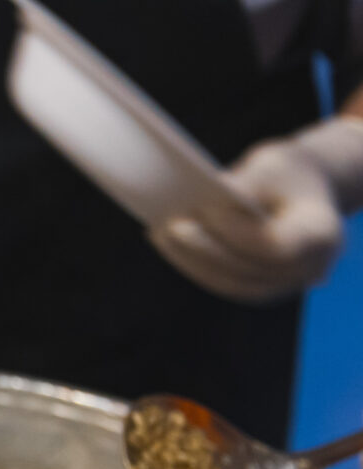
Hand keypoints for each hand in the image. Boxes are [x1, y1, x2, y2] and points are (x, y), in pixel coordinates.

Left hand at [150, 117, 362, 302]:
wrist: (302, 194)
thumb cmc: (288, 174)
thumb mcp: (274, 166)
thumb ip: (246, 184)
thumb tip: (204, 200)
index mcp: (322, 237)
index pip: (273, 244)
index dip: (236, 230)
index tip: (203, 210)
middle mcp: (308, 270)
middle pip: (246, 267)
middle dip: (202, 247)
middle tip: (166, 226)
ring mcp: (284, 287)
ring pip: (228, 281)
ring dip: (188, 258)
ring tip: (158, 233)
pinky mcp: (258, 290)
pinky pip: (221, 282)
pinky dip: (192, 263)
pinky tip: (166, 243)